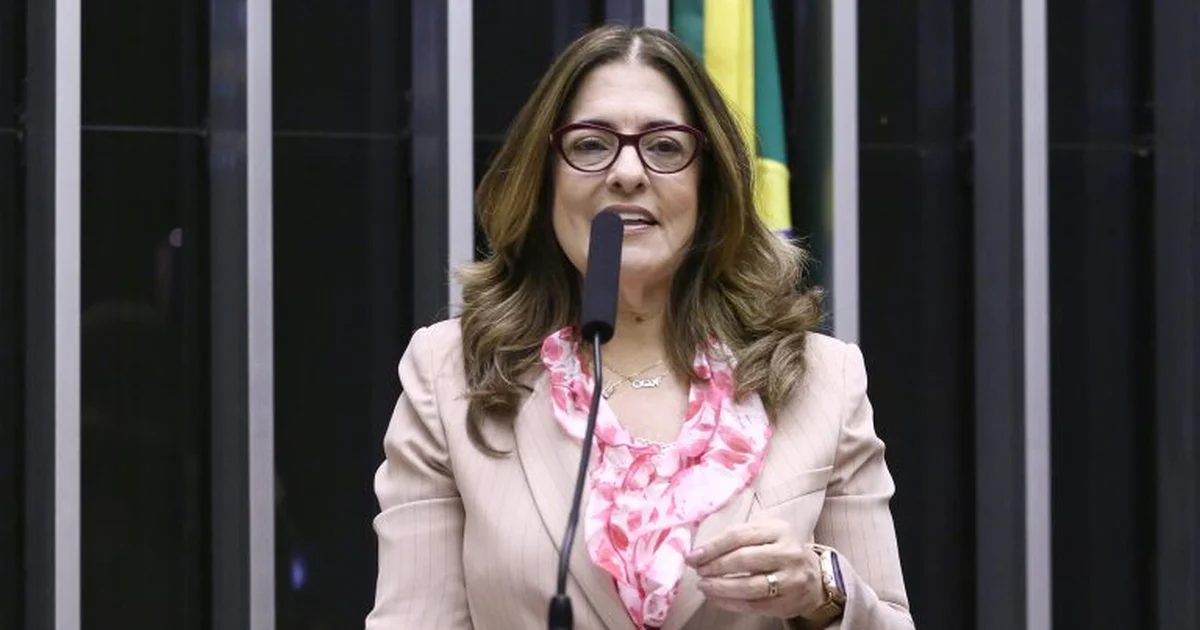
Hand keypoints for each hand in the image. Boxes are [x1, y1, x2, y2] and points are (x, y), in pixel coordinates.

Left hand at [684, 519, 825, 619]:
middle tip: (698, 571)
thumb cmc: (779, 550)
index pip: (739, 536)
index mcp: (778, 530)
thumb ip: (738, 537)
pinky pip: (754, 605)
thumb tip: (701, 550)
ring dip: (720, 587)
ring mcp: (790, 580)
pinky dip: (730, 603)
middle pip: (743, 559)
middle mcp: (788, 553)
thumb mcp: (766, 533)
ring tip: (704, 586)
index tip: (693, 556)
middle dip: (715, 566)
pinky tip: (716, 599)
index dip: (712, 547)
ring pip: (749, 586)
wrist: (813, 575)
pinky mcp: (788, 603)